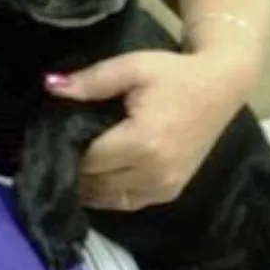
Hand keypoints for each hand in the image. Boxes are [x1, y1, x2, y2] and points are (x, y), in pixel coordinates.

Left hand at [45, 49, 252, 210]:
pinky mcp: (171, 192)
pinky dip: (106, 194)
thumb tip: (50, 86)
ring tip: (70, 164)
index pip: (88, 159)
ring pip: (108, 199)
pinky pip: (127, 202)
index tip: (49, 137)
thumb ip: (91, 80)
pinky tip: (93, 178)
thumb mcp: (132, 67)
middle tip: (55, 150)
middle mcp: (154, 173)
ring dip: (87, 186)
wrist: (220, 86)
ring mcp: (165, 187)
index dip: (66, 150)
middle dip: (73, 169)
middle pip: (96, 183)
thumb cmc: (174, 74)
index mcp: (143, 142)